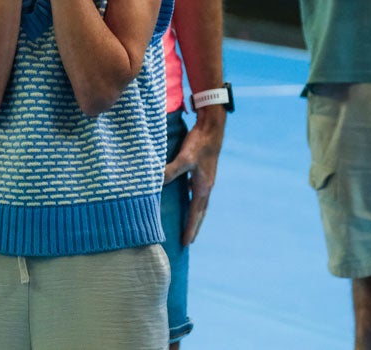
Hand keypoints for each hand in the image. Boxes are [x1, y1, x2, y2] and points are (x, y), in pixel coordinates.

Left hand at [163, 113, 224, 246]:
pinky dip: (191, 199)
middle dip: (194, 227)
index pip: (196, 214)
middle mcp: (206, 186)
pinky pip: (196, 191)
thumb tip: (157, 181)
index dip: (190, 229)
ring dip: (194, 215)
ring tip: (188, 224)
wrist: (212, 127)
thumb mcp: (185, 157)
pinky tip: (184, 196)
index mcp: (203, 187)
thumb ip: (171, 170)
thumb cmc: (200, 143)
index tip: (186, 243)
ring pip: (199, 202)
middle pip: (200, 212)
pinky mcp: (203, 171)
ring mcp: (206, 178)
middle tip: (189, 241)